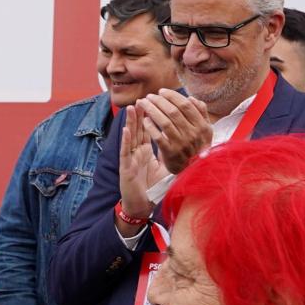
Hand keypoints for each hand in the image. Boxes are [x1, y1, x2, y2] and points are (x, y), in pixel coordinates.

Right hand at [117, 105, 169, 225]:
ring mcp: (130, 159)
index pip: (148, 130)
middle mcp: (136, 153)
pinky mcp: (125, 168)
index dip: (150, 117)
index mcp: (145, 152)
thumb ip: (167, 154)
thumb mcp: (163, 168)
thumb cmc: (151, 188)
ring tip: (131, 108)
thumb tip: (178, 141)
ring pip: (130, 137)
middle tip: (143, 98)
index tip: (154, 103)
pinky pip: (125, 152)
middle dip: (141, 114)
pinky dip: (125, 141)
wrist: (140, 206)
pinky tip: (126, 130)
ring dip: (130, 122)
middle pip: (138, 129)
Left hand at [136, 90, 211, 174]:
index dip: (172, 96)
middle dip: (159, 101)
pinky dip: (151, 127)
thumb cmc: (198, 146)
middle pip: (173, 112)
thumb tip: (191, 98)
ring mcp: (181, 144)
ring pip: (164, 122)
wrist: (194, 169)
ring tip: (143, 103)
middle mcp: (193, 134)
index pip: (186, 105)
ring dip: (152, 110)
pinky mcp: (170, 153)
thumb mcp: (205, 130)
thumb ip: (201, 113)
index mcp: (202, 126)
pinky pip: (158, 137)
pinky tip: (144, 120)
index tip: (161, 91)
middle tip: (149, 96)